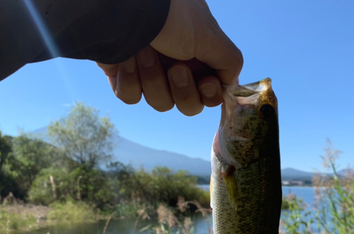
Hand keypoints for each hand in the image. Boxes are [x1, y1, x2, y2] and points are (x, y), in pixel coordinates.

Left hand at [97, 0, 242, 115]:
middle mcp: (177, 65)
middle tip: (175, 68)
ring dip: (153, 80)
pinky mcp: (124, 76)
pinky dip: (130, 80)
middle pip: (188, 105)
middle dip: (182, 90)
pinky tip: (127, 59)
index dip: (209, 95)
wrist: (123, 8)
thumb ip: (230, 62)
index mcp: (199, 56)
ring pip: (160, 103)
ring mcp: (150, 72)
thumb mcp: (211, 37)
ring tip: (144, 52)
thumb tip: (229, 84)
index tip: (206, 82)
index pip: (210, 94)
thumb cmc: (171, 17)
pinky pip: (131, 97)